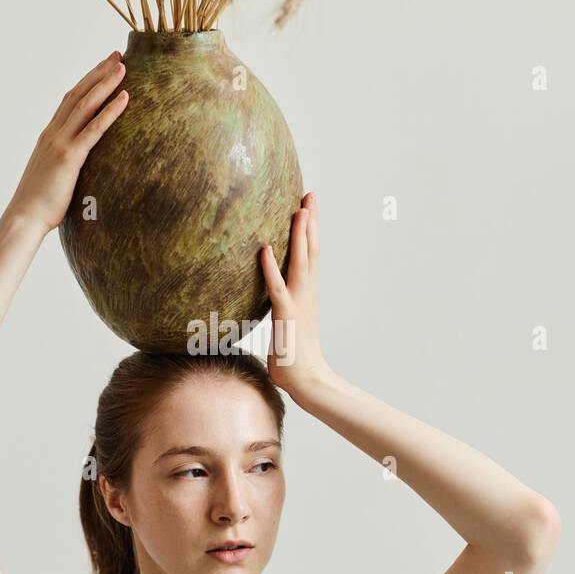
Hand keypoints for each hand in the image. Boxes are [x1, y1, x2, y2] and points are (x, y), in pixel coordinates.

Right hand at [7, 51, 128, 234]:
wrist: (24, 218)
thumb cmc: (39, 204)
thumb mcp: (52, 176)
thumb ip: (64, 163)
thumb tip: (79, 166)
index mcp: (49, 136)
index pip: (69, 101)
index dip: (87, 82)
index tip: (102, 68)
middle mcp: (53, 133)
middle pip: (78, 94)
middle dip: (98, 73)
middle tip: (117, 55)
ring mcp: (60, 143)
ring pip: (86, 104)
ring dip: (105, 84)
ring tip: (123, 67)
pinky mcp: (70, 157)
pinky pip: (94, 129)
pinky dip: (110, 111)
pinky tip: (125, 98)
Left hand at [261, 191, 331, 399]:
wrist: (307, 379)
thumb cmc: (294, 355)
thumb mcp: (289, 323)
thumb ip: (283, 306)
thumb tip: (274, 299)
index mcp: (307, 292)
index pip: (311, 253)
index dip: (311, 228)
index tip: (309, 204)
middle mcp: (306, 291)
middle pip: (311, 249)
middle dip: (311, 220)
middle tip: (310, 194)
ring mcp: (297, 302)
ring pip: (300, 261)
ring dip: (299, 235)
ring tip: (299, 209)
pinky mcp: (285, 314)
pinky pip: (276, 286)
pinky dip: (270, 266)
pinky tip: (263, 248)